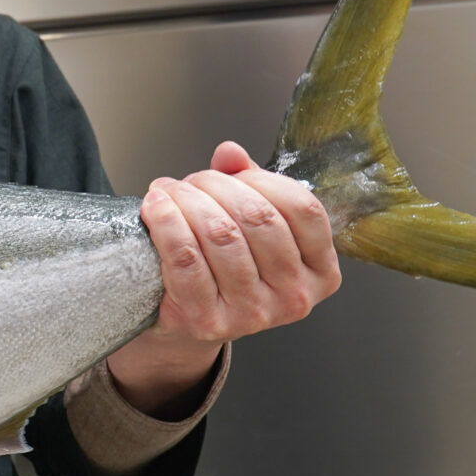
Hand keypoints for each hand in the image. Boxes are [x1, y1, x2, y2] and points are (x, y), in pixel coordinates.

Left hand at [107, 140, 342, 414]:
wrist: (188, 320)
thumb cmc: (225, 266)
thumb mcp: (250, 225)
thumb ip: (247, 184)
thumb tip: (230, 153)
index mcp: (320, 272)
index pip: (302, 208)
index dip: (261, 179)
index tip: (229, 172)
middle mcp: (293, 297)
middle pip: (258, 218)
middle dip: (216, 186)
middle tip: (191, 182)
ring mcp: (252, 314)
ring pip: (221, 235)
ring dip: (187, 200)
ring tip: (168, 192)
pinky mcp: (206, 321)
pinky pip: (185, 260)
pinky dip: (166, 224)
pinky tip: (155, 207)